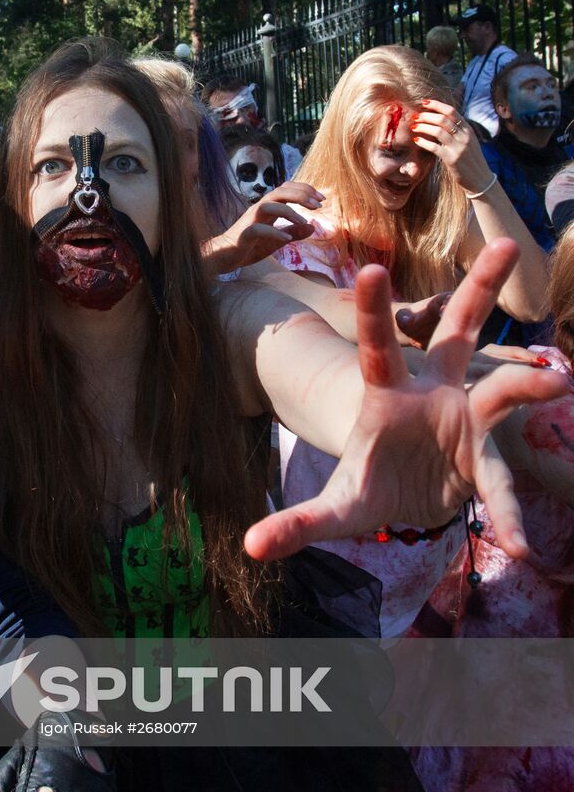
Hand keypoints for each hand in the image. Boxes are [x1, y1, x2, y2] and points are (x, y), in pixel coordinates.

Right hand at [201, 182, 319, 276]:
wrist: (224, 257)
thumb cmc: (249, 246)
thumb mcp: (277, 240)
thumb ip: (294, 232)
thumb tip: (313, 227)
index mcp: (268, 208)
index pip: (287, 189)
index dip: (305, 190)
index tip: (322, 199)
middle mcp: (259, 209)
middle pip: (280, 191)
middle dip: (301, 194)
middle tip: (318, 204)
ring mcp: (250, 220)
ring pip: (268, 205)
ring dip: (288, 210)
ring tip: (303, 220)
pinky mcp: (243, 234)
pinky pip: (258, 229)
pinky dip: (274, 232)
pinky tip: (287, 237)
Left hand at [245, 239, 570, 561]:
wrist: (406, 501)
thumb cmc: (368, 486)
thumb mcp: (336, 508)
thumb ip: (298, 523)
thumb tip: (250, 547)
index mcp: (384, 395)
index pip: (376, 346)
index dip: (373, 310)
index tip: (370, 267)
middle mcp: (431, 393)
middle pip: (456, 331)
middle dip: (478, 288)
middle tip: (510, 245)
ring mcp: (465, 416)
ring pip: (503, 388)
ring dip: (529, 382)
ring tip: (561, 380)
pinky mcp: (487, 453)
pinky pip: (502, 481)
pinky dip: (509, 514)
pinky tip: (521, 546)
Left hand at [409, 98, 489, 193]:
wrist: (480, 178)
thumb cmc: (470, 159)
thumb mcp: (468, 141)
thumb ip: (457, 131)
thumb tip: (441, 121)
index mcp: (468, 129)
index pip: (452, 111)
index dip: (437, 105)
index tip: (424, 102)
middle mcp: (464, 136)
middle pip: (443, 119)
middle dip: (427, 116)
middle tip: (416, 116)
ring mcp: (459, 147)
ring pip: (438, 131)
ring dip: (423, 127)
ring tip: (414, 127)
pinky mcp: (452, 159)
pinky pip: (435, 147)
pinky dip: (424, 142)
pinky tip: (416, 140)